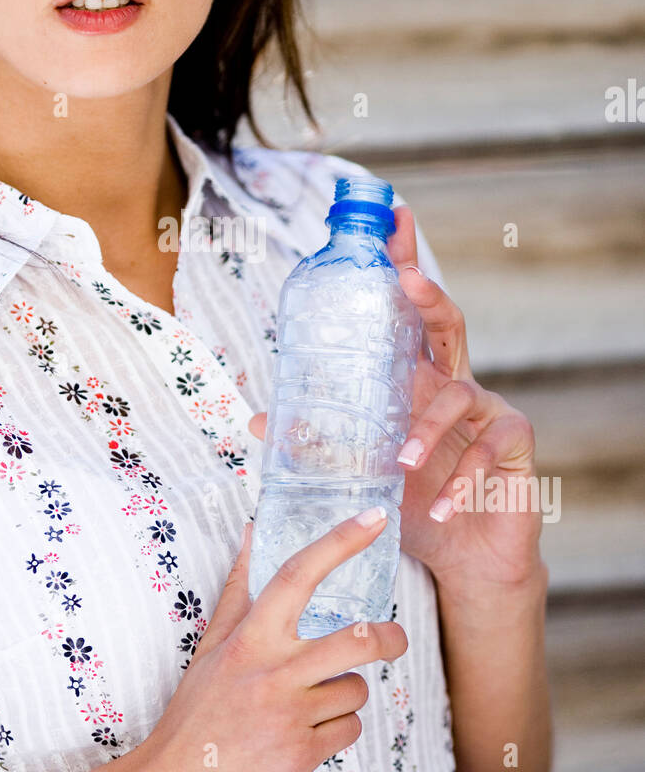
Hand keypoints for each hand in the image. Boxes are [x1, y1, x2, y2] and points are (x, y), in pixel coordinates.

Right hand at [132, 513, 406, 771]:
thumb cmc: (193, 715)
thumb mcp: (211, 648)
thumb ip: (238, 591)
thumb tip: (251, 534)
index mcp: (250, 638)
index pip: (299, 575)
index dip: (341, 542)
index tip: (374, 519)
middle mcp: (272, 670)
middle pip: (359, 639)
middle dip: (391, 638)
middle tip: (395, 639)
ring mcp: (289, 714)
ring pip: (357, 689)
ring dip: (346, 697)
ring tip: (311, 708)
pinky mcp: (302, 755)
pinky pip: (349, 730)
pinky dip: (337, 731)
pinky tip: (305, 737)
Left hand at [248, 205, 543, 596]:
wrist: (465, 556)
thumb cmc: (413, 499)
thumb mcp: (360, 469)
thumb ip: (317, 441)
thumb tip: (256, 417)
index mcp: (417, 378)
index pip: (409, 311)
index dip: (405, 260)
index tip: (392, 215)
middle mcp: (454, 382)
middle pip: (447, 324)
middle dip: (428, 296)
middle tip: (406, 277)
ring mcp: (489, 410)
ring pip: (461, 396)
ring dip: (428, 427)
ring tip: (400, 460)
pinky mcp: (514, 445)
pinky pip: (489, 452)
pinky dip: (461, 481)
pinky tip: (440, 507)